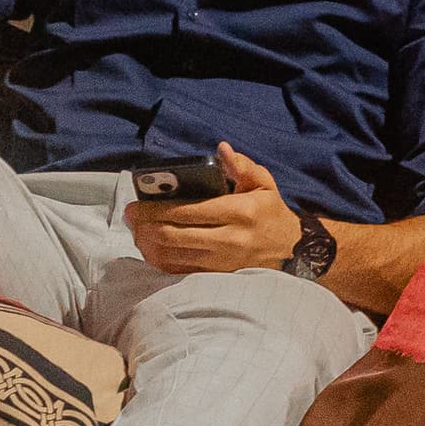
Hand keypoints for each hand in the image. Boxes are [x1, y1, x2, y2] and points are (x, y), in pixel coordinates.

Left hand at [127, 143, 306, 275]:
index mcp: (239, 212)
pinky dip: (160, 261)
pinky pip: (180, 272)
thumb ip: (242, 165)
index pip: (189, 211)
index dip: (157, 209)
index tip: (137, 204)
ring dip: (149, 244)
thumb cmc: (272, 213)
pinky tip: (150, 249)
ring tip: (136, 231)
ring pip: (173, 255)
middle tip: (130, 217)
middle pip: (175, 235)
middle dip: (146, 226)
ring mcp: (222, 262)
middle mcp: (230, 239)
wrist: (294, 251)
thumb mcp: (265, 184)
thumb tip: (221, 149)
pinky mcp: (218, 276)